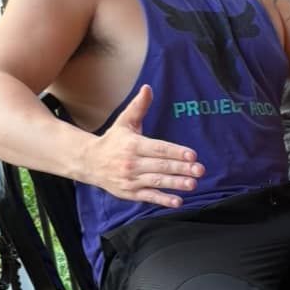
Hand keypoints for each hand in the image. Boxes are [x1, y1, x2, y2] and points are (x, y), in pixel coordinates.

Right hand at [80, 85, 204, 207]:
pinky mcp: (129, 193)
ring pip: (156, 182)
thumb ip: (139, 107)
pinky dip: (162, 200)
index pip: (158, 148)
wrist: (89, 162)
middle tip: (200, 170)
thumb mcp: (124, 122)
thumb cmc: (113, 140)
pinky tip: (177, 201)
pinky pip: (148, 197)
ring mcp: (130, 179)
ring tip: (193, 184)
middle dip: (181, 168)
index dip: (176, 151)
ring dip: (175, 184)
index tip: (193, 155)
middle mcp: (132, 162)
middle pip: (160, 166)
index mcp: (133, 145)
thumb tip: (148, 88)